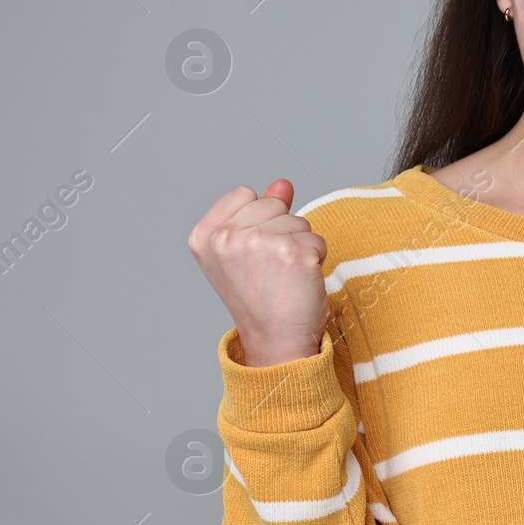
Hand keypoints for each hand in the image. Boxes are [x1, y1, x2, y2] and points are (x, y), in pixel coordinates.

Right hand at [188, 178, 329, 366]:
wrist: (275, 340)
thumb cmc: (261, 298)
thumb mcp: (246, 251)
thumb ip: (261, 211)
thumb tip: (282, 184)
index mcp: (205, 236)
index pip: (246, 195)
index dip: (259, 220)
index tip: (252, 255)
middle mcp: (227, 238)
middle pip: (274, 205)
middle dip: (282, 231)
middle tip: (271, 269)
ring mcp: (260, 244)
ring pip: (299, 221)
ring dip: (300, 246)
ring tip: (284, 276)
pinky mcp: (294, 253)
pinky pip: (318, 240)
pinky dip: (316, 260)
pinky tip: (299, 282)